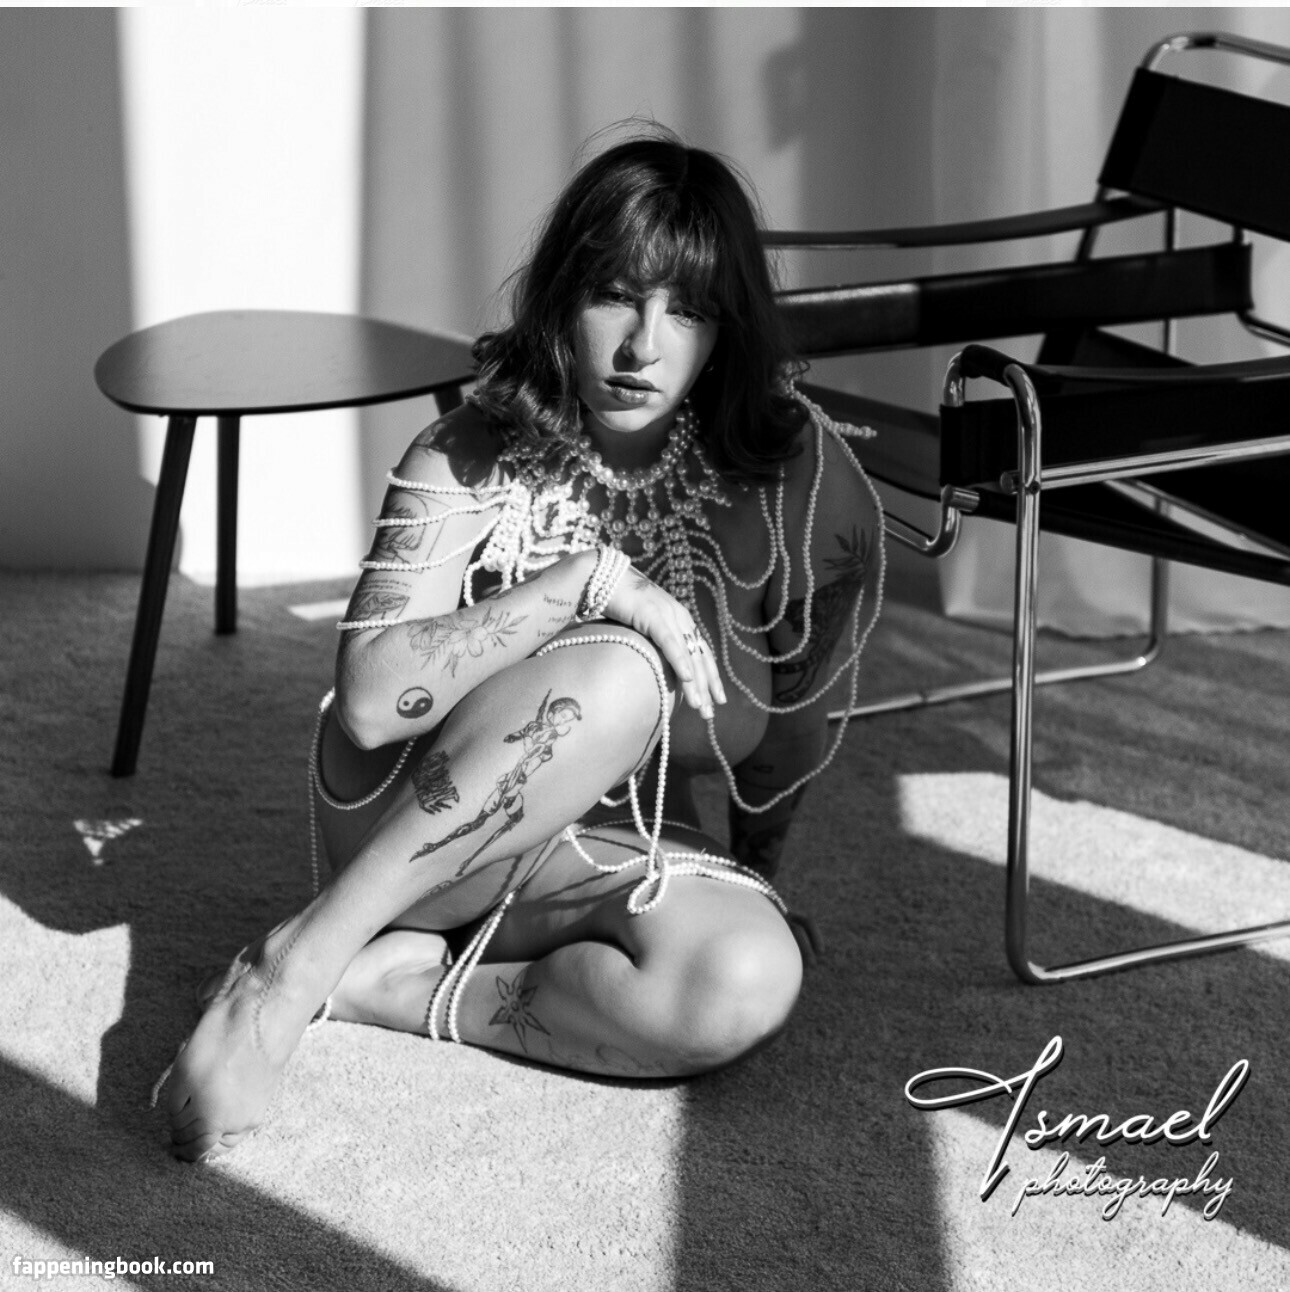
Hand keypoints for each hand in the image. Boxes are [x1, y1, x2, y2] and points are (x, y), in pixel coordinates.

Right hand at [604, 568, 725, 716]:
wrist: (599, 575)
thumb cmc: (615, 602)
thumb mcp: (639, 625)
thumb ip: (650, 642)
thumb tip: (651, 666)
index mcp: (678, 618)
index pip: (700, 652)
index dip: (711, 676)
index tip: (717, 699)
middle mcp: (678, 615)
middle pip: (699, 656)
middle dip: (707, 686)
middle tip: (711, 713)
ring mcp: (667, 613)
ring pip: (687, 653)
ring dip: (696, 683)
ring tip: (701, 707)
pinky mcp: (652, 614)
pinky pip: (669, 642)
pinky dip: (680, 660)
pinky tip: (687, 678)